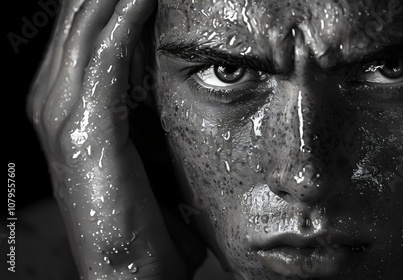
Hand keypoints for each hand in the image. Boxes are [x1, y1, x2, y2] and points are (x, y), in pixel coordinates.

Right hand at [26, 0, 200, 278]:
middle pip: (79, 20)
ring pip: (85, 28)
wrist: (129, 269)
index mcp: (64, 105)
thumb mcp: (138, 147)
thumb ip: (141, 105)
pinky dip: (123, 20)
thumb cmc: (143, 212)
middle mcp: (51, 101)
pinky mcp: (83, 129)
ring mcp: (60, 113)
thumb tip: (164, 71)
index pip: (84, 31)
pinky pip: (104, 56)